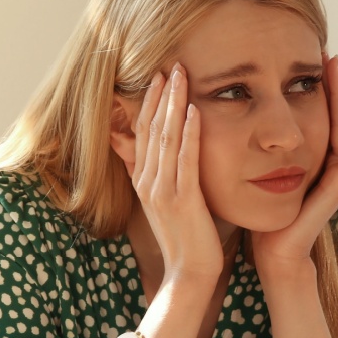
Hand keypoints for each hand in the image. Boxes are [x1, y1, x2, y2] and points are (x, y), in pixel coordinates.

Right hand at [131, 65, 223, 285]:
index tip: (159, 75)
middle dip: (159, 94)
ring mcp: (162, 191)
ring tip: (180, 75)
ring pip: (165, 138)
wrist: (189, 274)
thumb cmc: (186, 238)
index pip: (143, 131)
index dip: (150, 102)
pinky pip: (185, 160)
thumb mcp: (167, 202)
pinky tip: (195, 110)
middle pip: (150, 128)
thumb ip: (158, 175)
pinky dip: (189, 133)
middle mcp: (148, 181)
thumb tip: (154, 156)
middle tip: (170, 64)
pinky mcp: (182, 200)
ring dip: (173, 104)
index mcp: (144, 180)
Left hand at [252, 54, 337, 275]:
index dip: (315, 87)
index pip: (316, 114)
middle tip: (328, 51)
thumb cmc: (260, 214)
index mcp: (310, 157)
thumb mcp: (255, 170)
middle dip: (332, 83)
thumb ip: (253, 147)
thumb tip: (226, 115)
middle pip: (335, 114)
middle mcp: (329, 163)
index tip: (306, 57)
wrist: (273, 250)